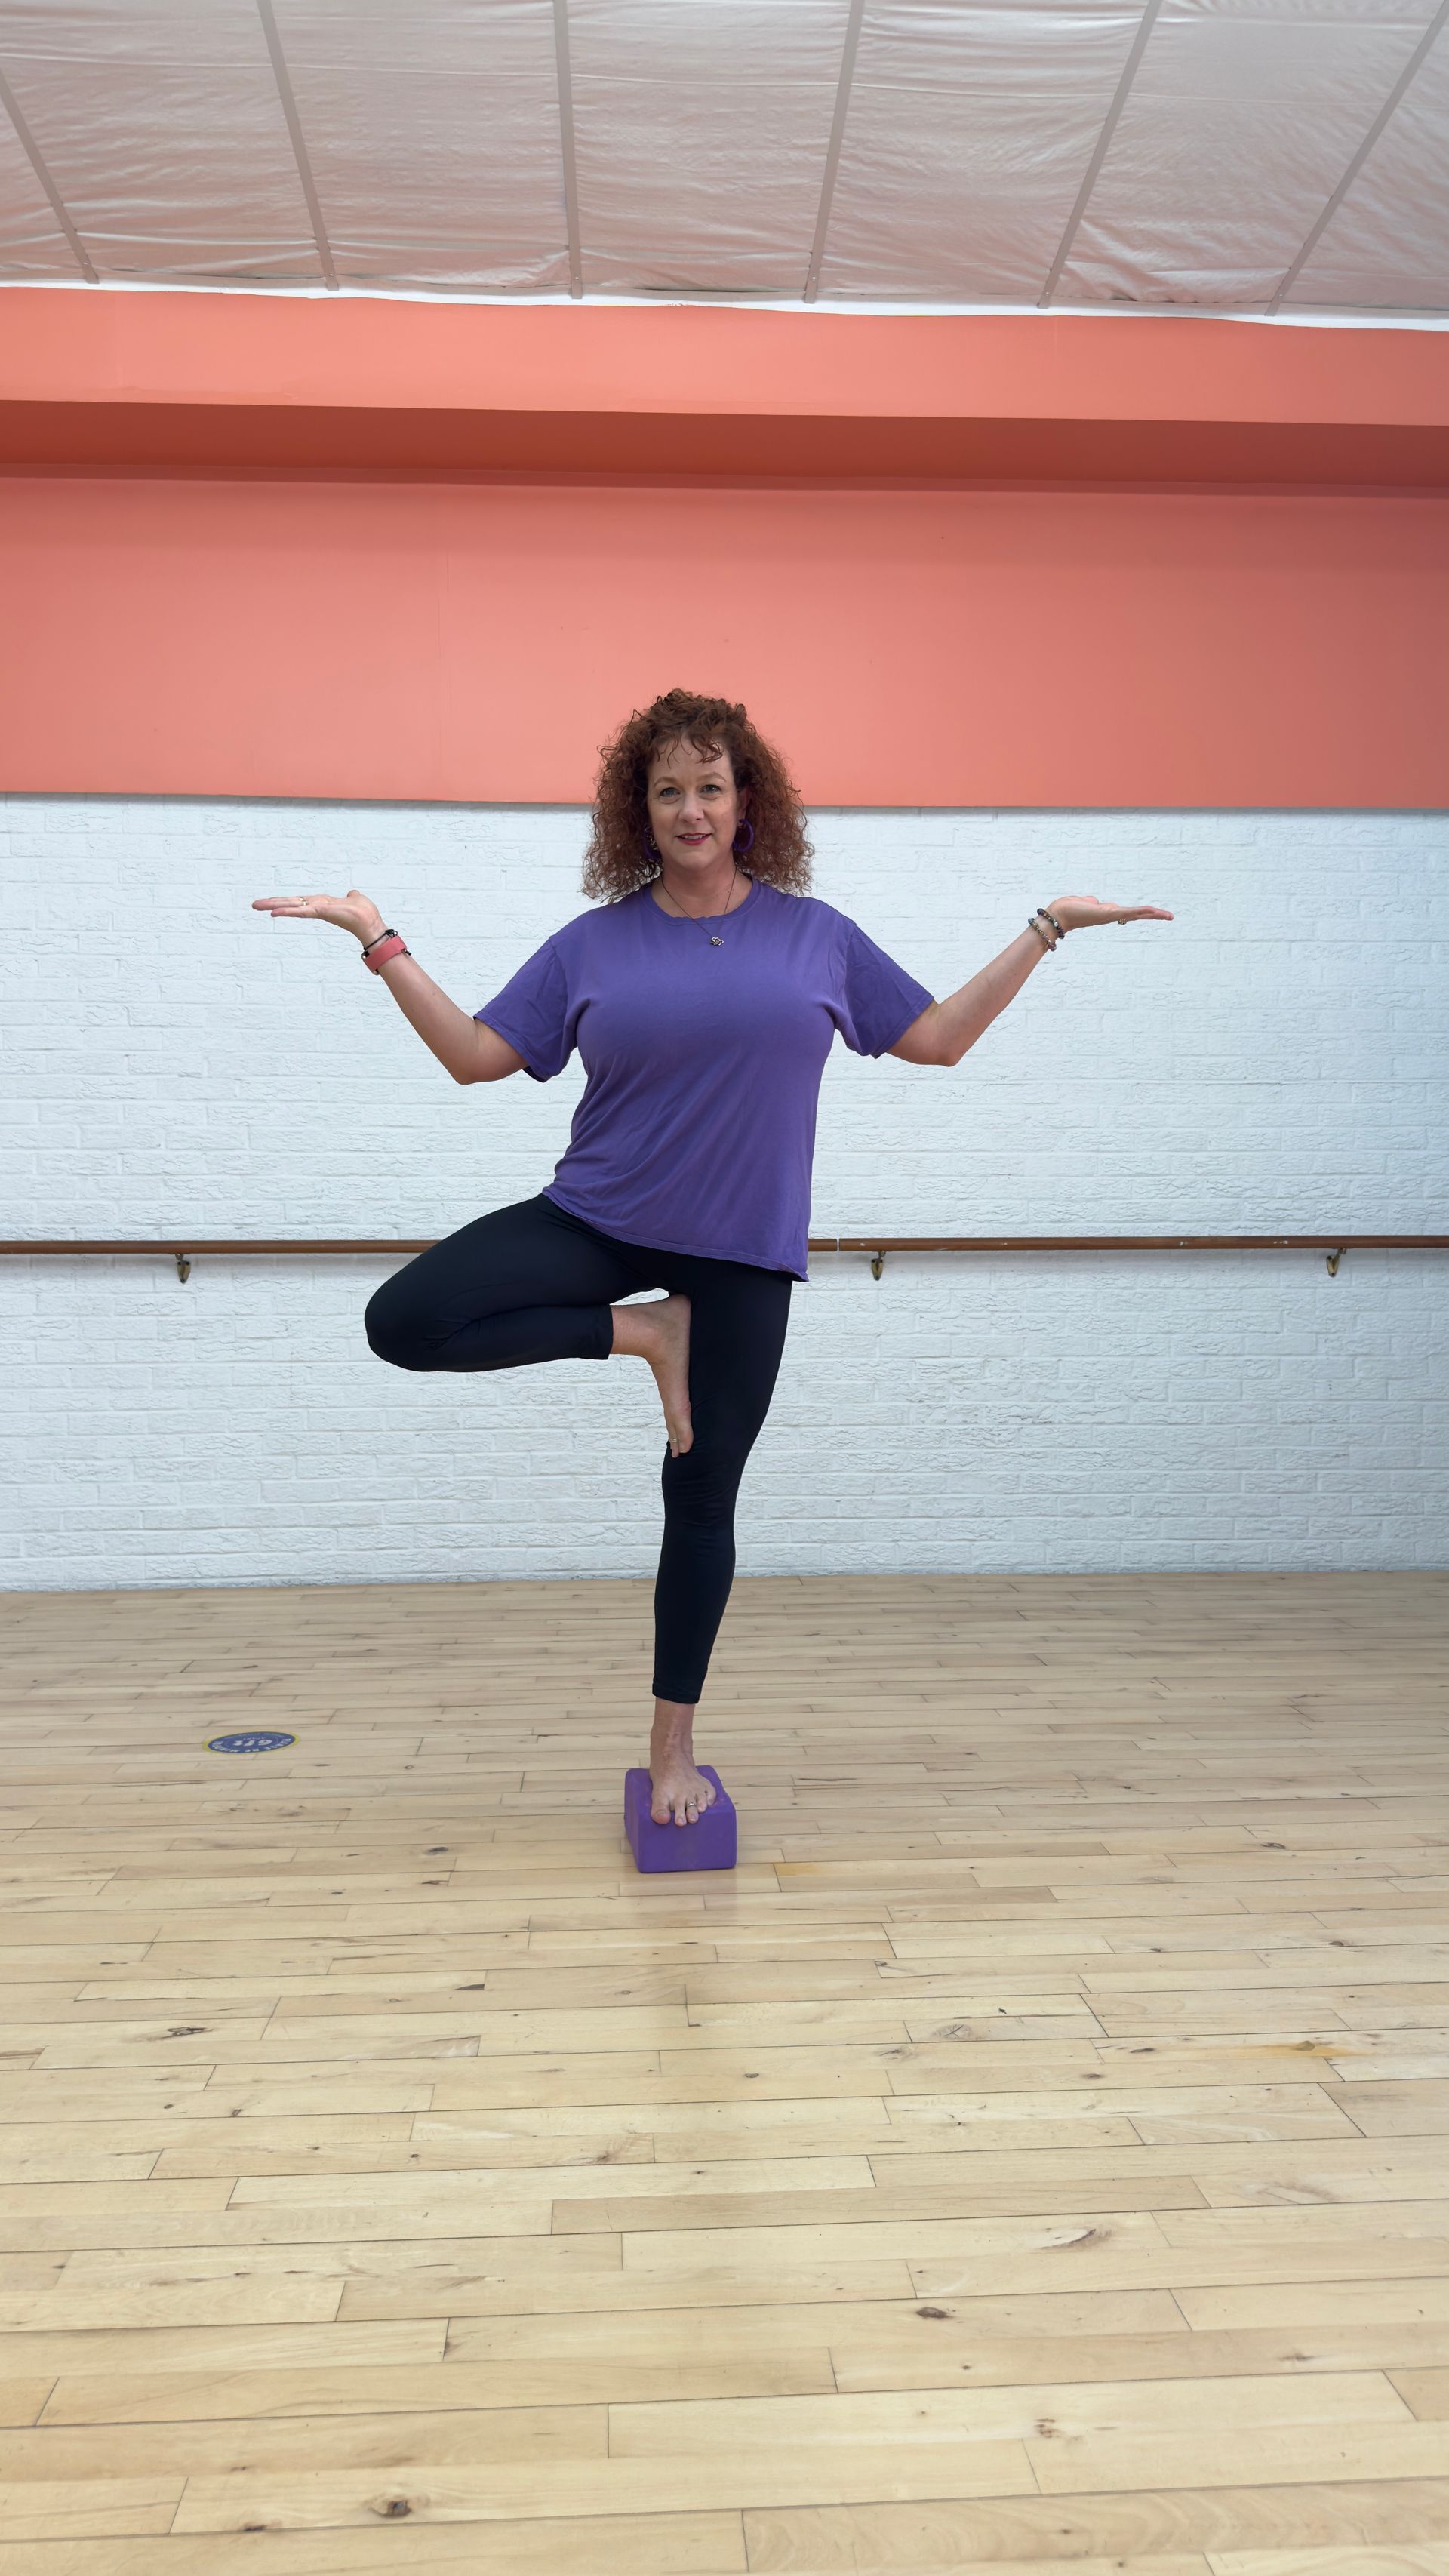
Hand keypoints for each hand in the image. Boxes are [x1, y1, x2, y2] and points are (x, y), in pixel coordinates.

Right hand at [251, 888, 386, 944]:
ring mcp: (317, 910)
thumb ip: (351, 897)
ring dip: (273, 906)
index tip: (271, 903)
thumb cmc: (364, 912)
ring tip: (257, 906)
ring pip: (291, 906)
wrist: (370, 921)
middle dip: (271, 904)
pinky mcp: (320, 912)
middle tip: (254, 905)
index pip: (299, 902)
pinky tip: (274, 913)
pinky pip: (301, 911)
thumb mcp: (355, 899)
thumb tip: (352, 894)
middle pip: (290, 904)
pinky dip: (288, 912)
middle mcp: (316, 907)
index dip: (285, 902)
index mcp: (321, 904)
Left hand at [1047, 895, 1173, 932]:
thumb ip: (1092, 902)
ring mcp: (1111, 915)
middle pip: (1138, 915)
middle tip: (1170, 916)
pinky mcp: (1108, 914)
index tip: (1156, 913)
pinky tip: (1151, 911)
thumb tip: (1094, 901)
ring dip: (1153, 914)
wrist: (1059, 915)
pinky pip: (1128, 912)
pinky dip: (1140, 912)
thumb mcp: (1085, 902)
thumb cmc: (1070, 908)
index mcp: (1109, 912)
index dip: (1144, 913)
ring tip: (1168, 915)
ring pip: (1137, 914)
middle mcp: (1112, 915)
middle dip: (1155, 916)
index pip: (1131, 913)